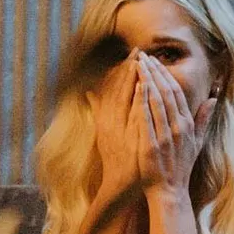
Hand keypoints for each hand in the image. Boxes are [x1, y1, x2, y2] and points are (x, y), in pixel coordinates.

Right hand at [87, 49, 139, 194]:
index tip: (133, 54)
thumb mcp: (105, 132)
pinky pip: (132, 116)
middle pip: (118, 89)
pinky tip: (144, 87)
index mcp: (106, 119)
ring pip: (124, 99)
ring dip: (131, 79)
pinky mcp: (127, 139)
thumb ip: (99, 110)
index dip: (123, 70)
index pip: (114, 88)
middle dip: (128, 69)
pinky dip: (137, 101)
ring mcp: (118, 130)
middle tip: (138, 50)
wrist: (120, 184)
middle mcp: (110, 122)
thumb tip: (89, 91)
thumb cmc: (116, 157)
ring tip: (141, 61)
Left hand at [131, 51, 216, 197]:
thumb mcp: (197, 142)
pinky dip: (142, 102)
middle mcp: (178, 128)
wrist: (170, 190)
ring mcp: (165, 136)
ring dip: (148, 80)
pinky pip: (146, 119)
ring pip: (157, 101)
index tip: (156, 61)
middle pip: (167, 92)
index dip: (167, 75)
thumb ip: (204, 120)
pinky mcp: (151, 145)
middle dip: (155, 72)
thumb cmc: (180, 166)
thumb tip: (213, 99)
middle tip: (143, 55)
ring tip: (137, 64)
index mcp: (187, 125)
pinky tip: (136, 87)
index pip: (177, 93)